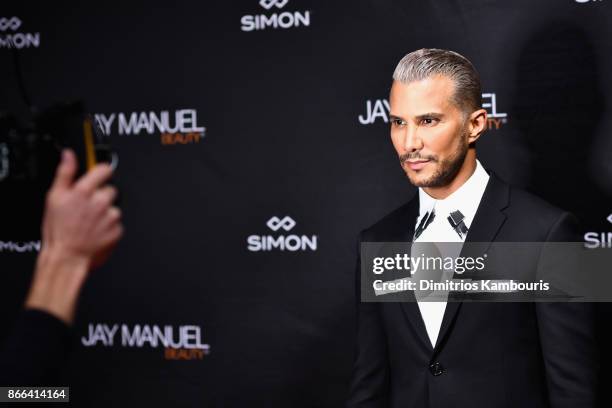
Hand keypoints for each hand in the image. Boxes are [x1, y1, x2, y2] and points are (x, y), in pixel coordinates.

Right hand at [25, 149, 122, 323]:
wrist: (67, 257)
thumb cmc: (59, 230)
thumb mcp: (54, 198)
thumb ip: (65, 173)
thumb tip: (69, 155)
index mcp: (84, 191)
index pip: (104, 169)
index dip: (101, 172)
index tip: (98, 175)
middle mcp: (100, 202)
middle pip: (110, 189)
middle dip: (101, 195)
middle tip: (87, 207)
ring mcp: (111, 216)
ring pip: (114, 206)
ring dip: (105, 212)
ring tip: (89, 222)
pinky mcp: (118, 229)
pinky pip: (117, 222)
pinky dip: (109, 226)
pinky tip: (96, 231)